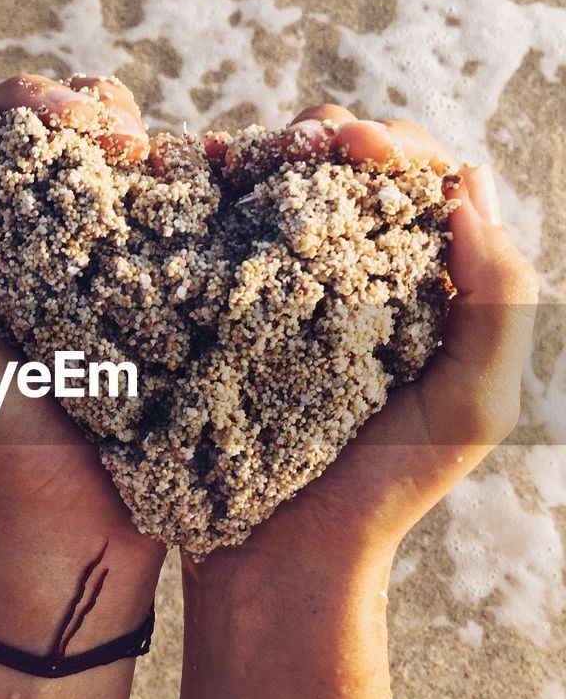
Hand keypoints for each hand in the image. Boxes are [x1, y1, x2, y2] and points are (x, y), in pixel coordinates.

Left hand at [0, 74, 162, 646]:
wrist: (82, 524)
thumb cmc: (3, 438)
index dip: (32, 103)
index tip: (81, 125)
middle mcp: (33, 241)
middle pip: (60, 133)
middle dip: (91, 112)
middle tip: (128, 145)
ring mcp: (99, 264)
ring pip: (120, 165)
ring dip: (142, 144)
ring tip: (163, 166)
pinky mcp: (156, 292)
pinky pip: (170, 218)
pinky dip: (184, 190)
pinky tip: (200, 198)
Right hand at [189, 104, 540, 584]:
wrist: (280, 561)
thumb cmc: (383, 492)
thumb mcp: (472, 407)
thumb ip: (501, 306)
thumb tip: (470, 193)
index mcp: (427, 295)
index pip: (424, 187)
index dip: (397, 147)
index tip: (357, 144)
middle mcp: (359, 286)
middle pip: (349, 177)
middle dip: (328, 137)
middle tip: (297, 145)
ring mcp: (288, 299)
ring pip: (282, 198)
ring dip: (268, 160)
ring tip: (245, 156)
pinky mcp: (228, 321)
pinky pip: (225, 243)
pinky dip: (215, 204)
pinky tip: (198, 187)